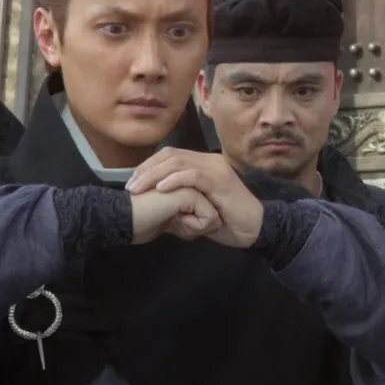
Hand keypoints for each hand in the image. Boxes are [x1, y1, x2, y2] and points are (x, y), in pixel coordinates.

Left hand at [127, 148, 264, 248]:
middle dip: (147, 170)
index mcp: (203, 164)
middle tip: (130, 186)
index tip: (132, 182)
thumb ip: (179, 202)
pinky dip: (174, 180)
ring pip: (179, 162)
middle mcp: (209, 161)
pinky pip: (193, 175)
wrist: (254, 230)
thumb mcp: (197, 210)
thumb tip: (156, 203)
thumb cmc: (227, 222)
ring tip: (139, 188)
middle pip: (171, 155)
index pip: (170, 155)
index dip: (149, 166)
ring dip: (154, 175)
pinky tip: (160, 189)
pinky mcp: (220, 180)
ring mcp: (216, 168)